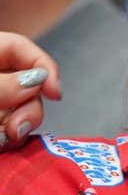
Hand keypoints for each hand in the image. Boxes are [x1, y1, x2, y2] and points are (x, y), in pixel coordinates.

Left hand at [0, 32, 60, 149]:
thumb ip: (2, 84)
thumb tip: (36, 81)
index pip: (20, 48)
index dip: (43, 66)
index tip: (55, 92)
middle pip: (27, 86)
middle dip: (30, 108)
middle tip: (19, 128)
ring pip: (19, 112)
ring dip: (18, 128)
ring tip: (4, 140)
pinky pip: (7, 133)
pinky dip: (7, 141)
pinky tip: (1, 146)